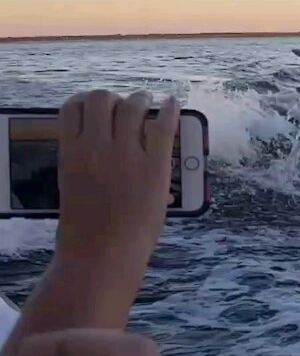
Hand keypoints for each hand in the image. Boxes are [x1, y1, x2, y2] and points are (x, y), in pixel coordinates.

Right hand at [3, 91, 181, 349]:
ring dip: (140, 101)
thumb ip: (83, 164)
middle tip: (129, 104)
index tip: (96, 104)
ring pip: (133, 107)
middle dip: (116, 99)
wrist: (102, 255)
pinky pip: (163, 126)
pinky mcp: (154, 166)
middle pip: (103, 100)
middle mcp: (95, 146)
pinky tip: (173, 104)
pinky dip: (170, 110)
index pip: (73, 108)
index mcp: (70, 152)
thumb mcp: (72, 188)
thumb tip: (98, 151)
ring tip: (148, 103)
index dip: (86, 101)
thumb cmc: (85, 231)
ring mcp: (126, 154)